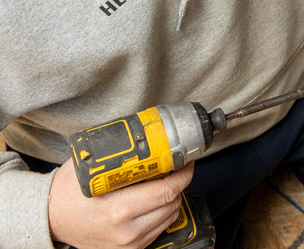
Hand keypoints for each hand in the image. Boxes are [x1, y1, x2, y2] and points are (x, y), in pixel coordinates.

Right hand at [48, 160, 194, 248]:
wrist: (51, 219)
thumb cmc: (69, 191)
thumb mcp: (92, 166)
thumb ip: (120, 151)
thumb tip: (148, 132)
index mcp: (117, 208)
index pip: (166, 190)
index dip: (183, 173)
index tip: (186, 160)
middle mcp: (126, 229)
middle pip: (172, 202)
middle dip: (179, 182)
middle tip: (177, 168)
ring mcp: (128, 243)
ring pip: (170, 215)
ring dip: (172, 197)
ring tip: (163, 183)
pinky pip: (159, 228)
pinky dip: (162, 212)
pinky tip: (153, 201)